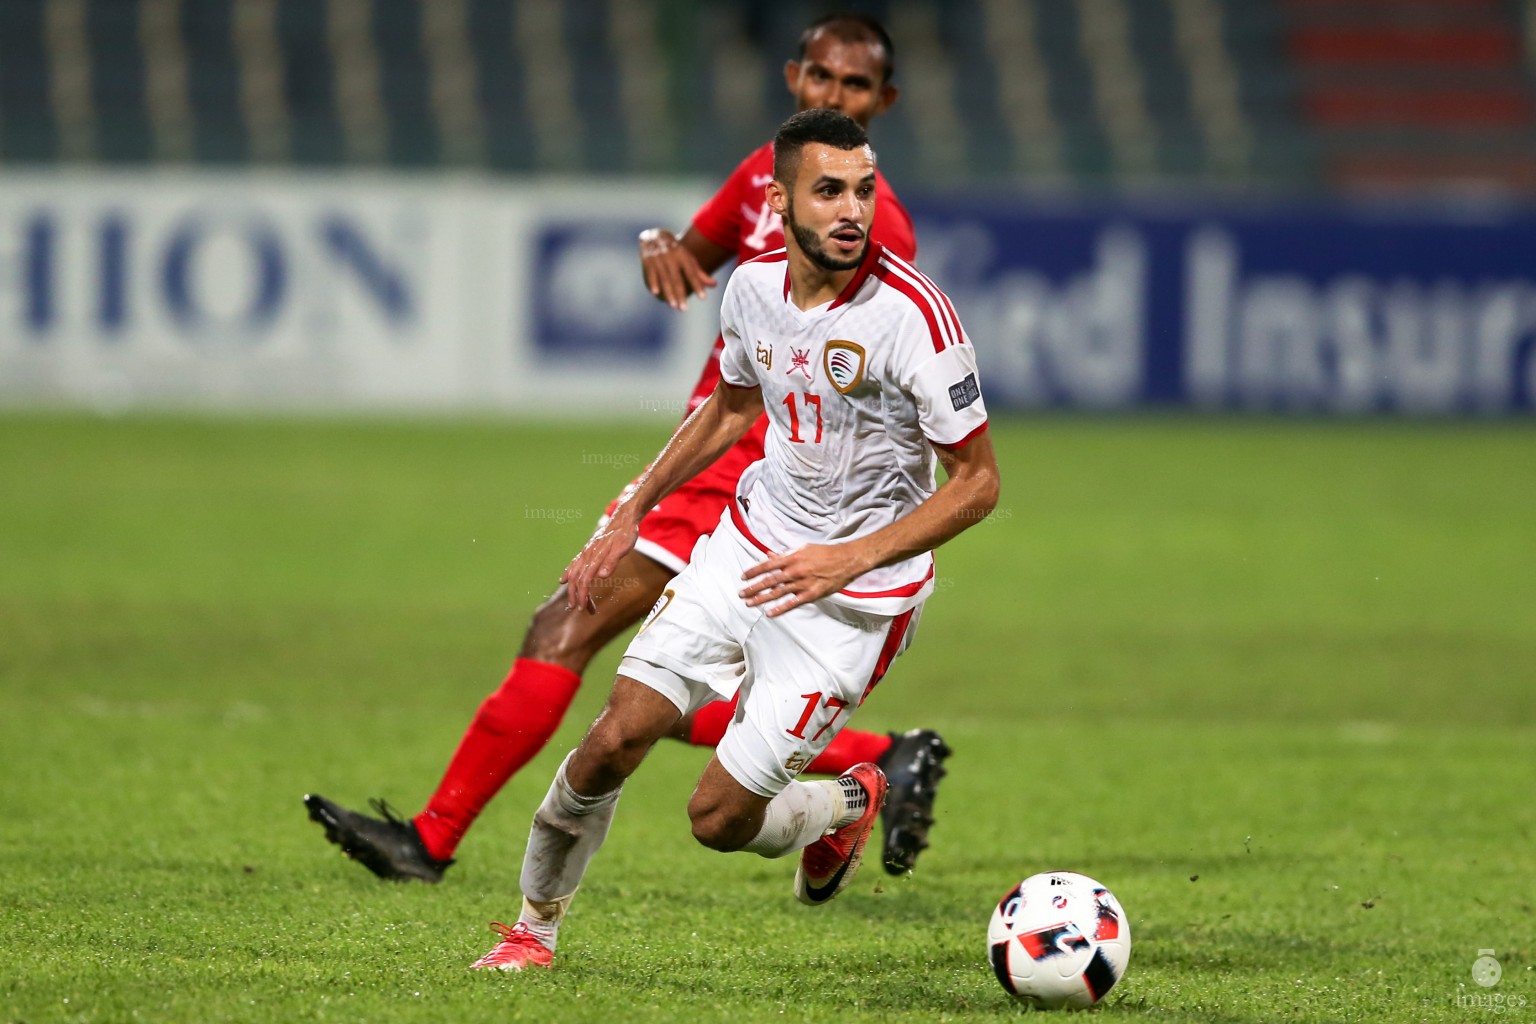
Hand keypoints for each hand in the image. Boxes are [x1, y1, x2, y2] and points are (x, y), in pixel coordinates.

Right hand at [561, 515, 640, 613]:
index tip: (583, 607)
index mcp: (594, 556)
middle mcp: (587, 554)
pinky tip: (563, 580)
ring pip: (574, 572)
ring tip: (575, 601)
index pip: (584, 580)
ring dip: (573, 589)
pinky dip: (568, 573)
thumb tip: (602, 576)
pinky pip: (574, 564)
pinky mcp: (588, 550)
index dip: (582, 595)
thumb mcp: (623, 547)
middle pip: (576, 579)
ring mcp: (586, 552)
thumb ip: (612, 561)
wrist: (624, 517)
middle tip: (580, 610)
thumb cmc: (626, 533)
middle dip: (576, 595)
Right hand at [639, 228, 716, 310]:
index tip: (703, 298)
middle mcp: (672, 257)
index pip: (692, 273)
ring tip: (673, 306)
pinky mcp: (647, 260)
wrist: (655, 235)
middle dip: (680, 294)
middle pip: (677, 278)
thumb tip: (714, 285)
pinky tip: (656, 294)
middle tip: (684, 309)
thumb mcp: (688, 259)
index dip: (697, 285)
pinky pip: (651, 273)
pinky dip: (653, 282)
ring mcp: (659, 258)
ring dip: (668, 292)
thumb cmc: (676, 251)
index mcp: (683, 256)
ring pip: (664, 278)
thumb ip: (699, 273)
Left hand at [739, 543, 866, 617]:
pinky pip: (793, 603)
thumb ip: (785, 554)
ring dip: (761, 599)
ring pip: (777, 593)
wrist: (846, 560)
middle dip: (753, 588)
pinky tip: (769, 613)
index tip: (743, 577)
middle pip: (769, 581)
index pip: (767, 565)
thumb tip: (769, 555)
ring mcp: (803, 583)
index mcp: (792, 558)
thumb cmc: (825, 553)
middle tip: (741, 594)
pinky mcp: (811, 594)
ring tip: (749, 603)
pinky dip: (780, 609)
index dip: (754, 571)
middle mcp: (795, 571)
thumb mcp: (803, 549)